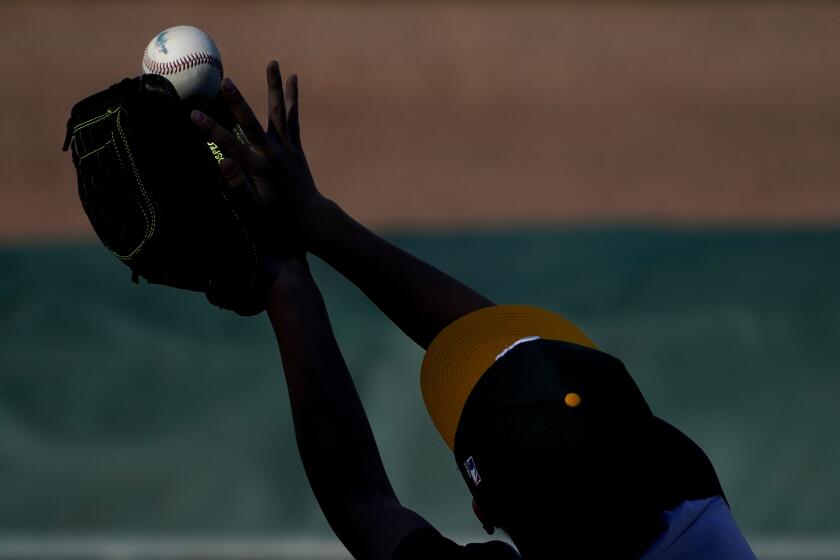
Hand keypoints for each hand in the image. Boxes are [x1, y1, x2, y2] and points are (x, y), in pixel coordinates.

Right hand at [191, 61, 324, 253]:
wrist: (309, 218)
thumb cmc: (276, 218)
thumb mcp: (253, 209)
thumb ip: (237, 186)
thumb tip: (222, 163)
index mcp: (257, 169)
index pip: (228, 145)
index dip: (210, 129)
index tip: (193, 114)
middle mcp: (272, 154)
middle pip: (251, 123)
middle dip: (237, 101)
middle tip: (225, 79)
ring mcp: (285, 148)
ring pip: (277, 112)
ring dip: (274, 87)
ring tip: (273, 62)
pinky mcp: (295, 147)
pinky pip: (292, 118)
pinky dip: (292, 99)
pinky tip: (293, 78)